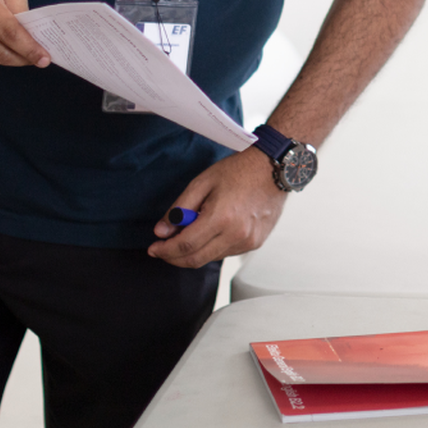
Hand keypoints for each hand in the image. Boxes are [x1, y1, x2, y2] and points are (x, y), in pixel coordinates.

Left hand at [148, 147, 286, 267]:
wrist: (273, 168)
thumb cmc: (239, 171)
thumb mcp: (202, 182)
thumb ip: (179, 208)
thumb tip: (162, 232)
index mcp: (221, 217)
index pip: (185, 245)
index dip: (165, 250)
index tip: (154, 249)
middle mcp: (237, 234)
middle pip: (196, 259)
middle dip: (174, 257)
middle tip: (163, 249)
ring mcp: (248, 241)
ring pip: (211, 258)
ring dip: (194, 252)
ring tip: (189, 233)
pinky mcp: (256, 243)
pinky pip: (226, 253)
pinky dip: (212, 247)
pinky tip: (211, 231)